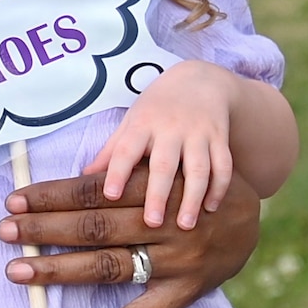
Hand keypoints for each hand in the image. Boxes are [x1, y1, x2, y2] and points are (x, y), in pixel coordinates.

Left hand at [0, 164, 258, 307]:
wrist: (245, 211)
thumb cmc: (185, 182)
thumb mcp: (159, 165)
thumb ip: (119, 171)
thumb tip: (72, 172)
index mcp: (155, 187)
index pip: (93, 192)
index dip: (51, 195)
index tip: (14, 199)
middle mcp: (165, 225)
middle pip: (95, 228)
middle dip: (45, 229)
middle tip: (4, 230)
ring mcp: (176, 263)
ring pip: (110, 268)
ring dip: (59, 270)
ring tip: (17, 270)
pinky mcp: (185, 294)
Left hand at [83, 60, 234, 229]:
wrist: (200, 81)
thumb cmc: (157, 108)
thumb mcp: (131, 122)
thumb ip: (112, 150)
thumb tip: (84, 178)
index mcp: (143, 124)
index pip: (127, 149)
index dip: (117, 172)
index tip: (110, 196)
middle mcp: (171, 128)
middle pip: (164, 164)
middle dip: (158, 194)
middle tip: (152, 223)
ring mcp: (198, 133)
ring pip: (198, 168)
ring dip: (193, 197)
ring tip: (186, 225)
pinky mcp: (220, 138)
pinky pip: (223, 165)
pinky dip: (220, 188)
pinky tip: (211, 209)